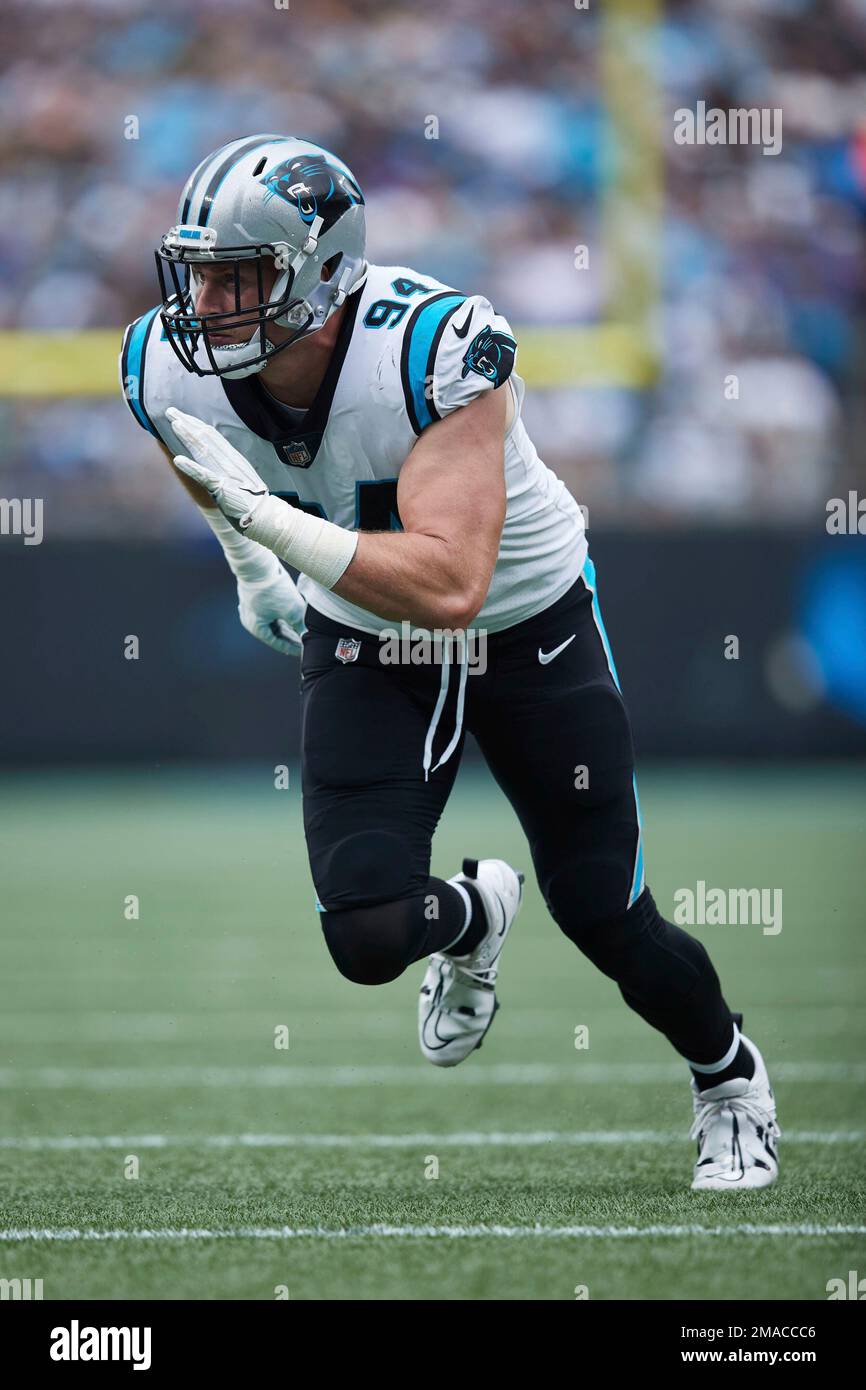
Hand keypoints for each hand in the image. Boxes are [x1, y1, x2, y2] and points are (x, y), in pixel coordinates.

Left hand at [167, 406, 269, 528]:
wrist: (267, 516)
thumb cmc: (253, 501)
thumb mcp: (241, 478)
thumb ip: (229, 468)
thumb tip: (217, 460)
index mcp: (234, 459)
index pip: (212, 436)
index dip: (196, 424)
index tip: (182, 416)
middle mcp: (230, 462)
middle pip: (206, 438)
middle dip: (187, 423)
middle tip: (170, 411)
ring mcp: (226, 474)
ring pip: (204, 451)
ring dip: (188, 437)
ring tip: (174, 425)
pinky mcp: (222, 489)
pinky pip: (204, 476)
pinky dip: (191, 467)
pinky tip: (178, 459)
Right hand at [237, 567, 306, 657]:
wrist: (258, 564)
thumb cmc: (274, 589)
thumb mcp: (293, 610)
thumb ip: (300, 626)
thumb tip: (305, 636)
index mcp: (257, 628)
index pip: (277, 643)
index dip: (292, 647)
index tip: (304, 650)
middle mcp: (251, 620)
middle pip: (274, 633)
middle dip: (290, 637)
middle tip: (304, 641)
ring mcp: (251, 607)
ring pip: (272, 621)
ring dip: (286, 625)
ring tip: (300, 628)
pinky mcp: (255, 596)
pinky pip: (269, 610)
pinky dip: (281, 614)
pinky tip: (291, 614)